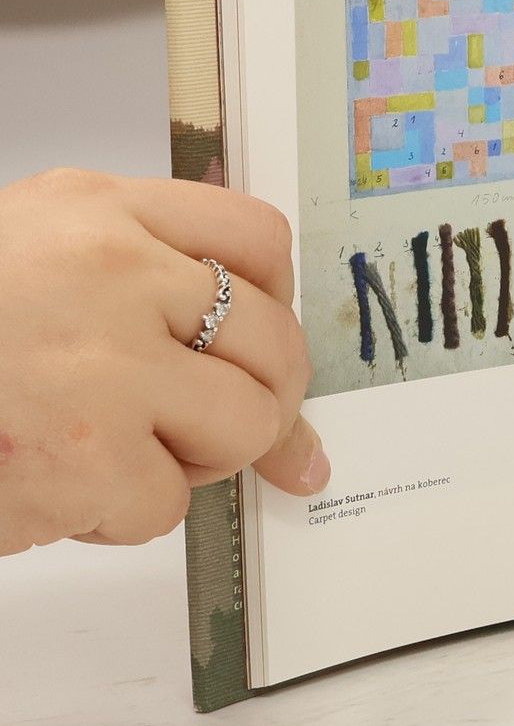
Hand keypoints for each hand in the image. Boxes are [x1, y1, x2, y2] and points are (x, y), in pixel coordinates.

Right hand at [0, 169, 325, 554]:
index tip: (258, 338)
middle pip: (272, 343)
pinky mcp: (83, 460)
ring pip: (241, 428)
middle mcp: (111, 275)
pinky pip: (162, 504)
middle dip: (255, 398)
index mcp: (95, 211)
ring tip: (112, 449)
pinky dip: (118, 514)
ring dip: (189, 460)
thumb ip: (137, 275)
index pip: (255, 236)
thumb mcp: (27, 252)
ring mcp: (102, 369)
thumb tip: (252, 350)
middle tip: (205, 422)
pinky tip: (55, 485)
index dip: (274, 298)